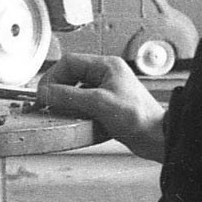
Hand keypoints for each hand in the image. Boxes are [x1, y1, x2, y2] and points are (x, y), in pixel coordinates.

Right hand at [38, 53, 166, 161]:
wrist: (157, 138)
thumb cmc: (139, 118)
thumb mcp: (98, 103)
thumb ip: (69, 96)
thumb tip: (45, 92)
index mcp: (107, 66)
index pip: (69, 62)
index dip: (53, 76)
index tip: (43, 93)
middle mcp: (106, 75)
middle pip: (70, 75)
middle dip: (57, 89)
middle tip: (47, 103)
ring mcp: (106, 90)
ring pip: (75, 89)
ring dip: (65, 100)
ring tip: (59, 111)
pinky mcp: (106, 105)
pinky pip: (82, 103)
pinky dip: (74, 110)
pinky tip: (73, 119)